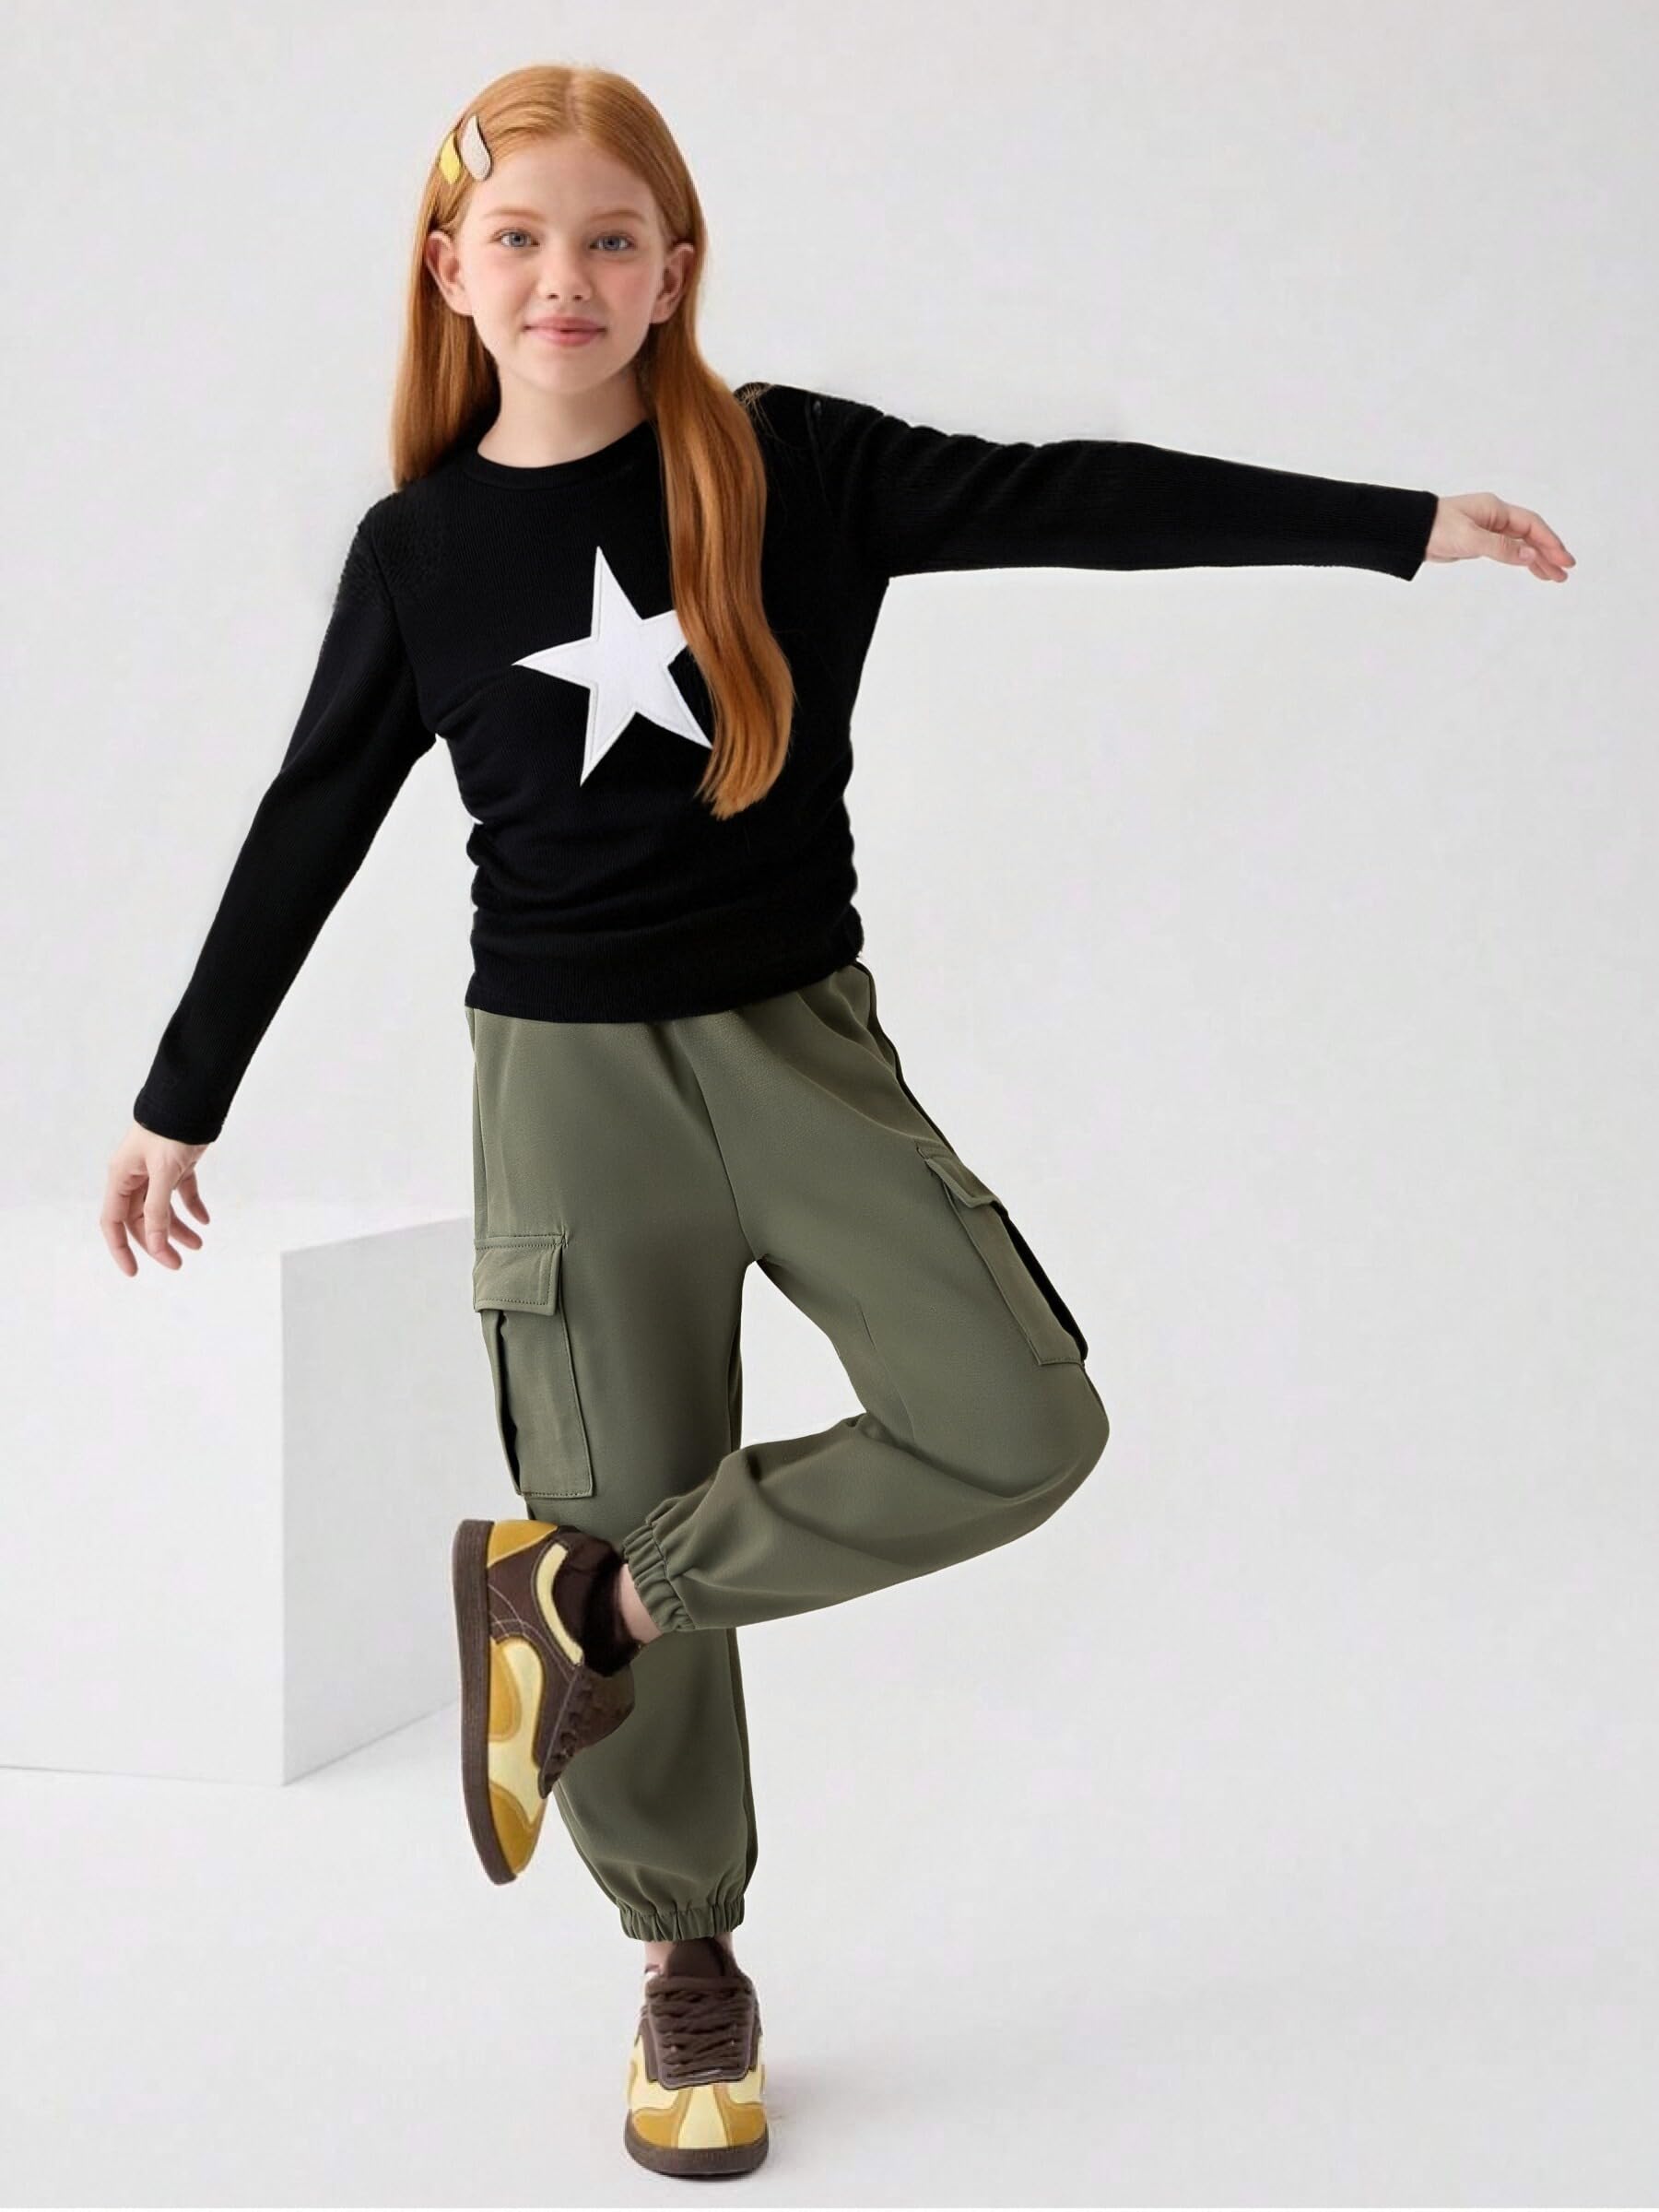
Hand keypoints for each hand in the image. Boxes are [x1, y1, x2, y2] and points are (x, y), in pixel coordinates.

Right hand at [101, 1119, 212, 1274]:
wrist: (191, 1099)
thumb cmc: (170, 1130)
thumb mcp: (163, 1173)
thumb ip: (157, 1210)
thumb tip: (154, 1244)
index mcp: (121, 1178)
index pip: (114, 1222)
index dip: (121, 1248)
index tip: (133, 1272)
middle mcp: (135, 1177)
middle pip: (140, 1220)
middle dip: (158, 1243)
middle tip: (178, 1263)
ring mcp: (155, 1171)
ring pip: (163, 1210)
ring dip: (178, 1229)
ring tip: (199, 1245)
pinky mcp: (177, 1165)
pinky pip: (181, 1193)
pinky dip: (193, 1207)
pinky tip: (205, 1220)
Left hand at [1424, 492, 1574, 579]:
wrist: (1410, 532)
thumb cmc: (1436, 528)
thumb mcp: (1470, 539)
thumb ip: (1501, 548)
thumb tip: (1530, 555)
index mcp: (1496, 510)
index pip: (1531, 526)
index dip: (1550, 542)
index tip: (1564, 559)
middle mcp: (1495, 518)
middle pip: (1529, 535)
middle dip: (1548, 553)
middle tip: (1564, 573)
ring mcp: (1487, 530)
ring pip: (1519, 545)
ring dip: (1536, 559)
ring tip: (1553, 577)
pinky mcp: (1478, 542)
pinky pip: (1507, 551)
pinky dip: (1519, 559)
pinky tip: (1530, 568)